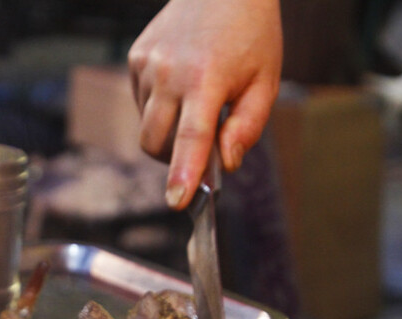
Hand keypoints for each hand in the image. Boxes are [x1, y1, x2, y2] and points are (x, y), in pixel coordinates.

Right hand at [128, 0, 281, 209]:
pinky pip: (141, 102)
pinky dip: (160, 106)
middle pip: (155, 143)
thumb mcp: (265, 80)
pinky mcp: (136, 58)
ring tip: (196, 104)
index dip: (182, 174)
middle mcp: (169, 72)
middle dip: (173, 160)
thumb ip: (247, 126)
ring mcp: (147, 64)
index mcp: (206, 80)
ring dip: (168, 132)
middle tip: (201, 150)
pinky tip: (181, 84)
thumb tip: (225, 163)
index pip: (191, 138)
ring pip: (146, 126)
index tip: (177, 201)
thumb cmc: (250, 34)